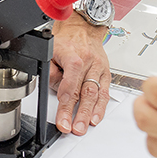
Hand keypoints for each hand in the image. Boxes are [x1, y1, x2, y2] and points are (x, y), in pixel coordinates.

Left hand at [49, 14, 110, 135]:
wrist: (83, 29)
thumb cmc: (66, 41)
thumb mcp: (50, 51)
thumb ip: (51, 72)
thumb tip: (56, 90)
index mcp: (74, 57)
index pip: (69, 86)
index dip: (65, 106)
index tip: (62, 120)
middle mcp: (89, 63)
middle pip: (84, 92)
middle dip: (79, 113)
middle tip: (74, 128)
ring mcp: (99, 68)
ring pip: (96, 93)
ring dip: (90, 113)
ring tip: (85, 126)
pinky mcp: (106, 73)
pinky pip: (105, 92)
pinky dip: (101, 107)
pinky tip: (96, 117)